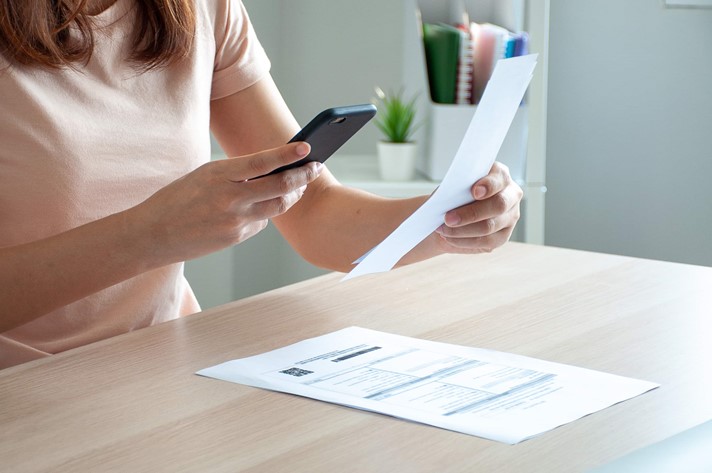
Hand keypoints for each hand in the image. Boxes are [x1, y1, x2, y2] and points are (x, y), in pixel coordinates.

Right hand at [128, 142, 322, 264]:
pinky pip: (261, 222)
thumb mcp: (204, 175)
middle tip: (315, 168)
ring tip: (299, 186)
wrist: (153, 234)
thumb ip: (237, 174)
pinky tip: (261, 207)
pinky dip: (265, 212)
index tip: (307, 148)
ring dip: (292, 195)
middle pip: (280, 187)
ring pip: (278, 207)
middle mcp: (230, 198)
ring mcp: (235, 221)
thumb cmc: (177, 199)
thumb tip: (272, 173)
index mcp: (219, 174)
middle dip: (303, 177)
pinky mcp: (236, 237)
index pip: (263, 162)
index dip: (288, 155)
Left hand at [434, 162, 522, 253]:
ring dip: (463, 230)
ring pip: (490, 226)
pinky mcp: (504, 236)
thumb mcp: (454, 186)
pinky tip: (450, 238)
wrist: (453, 214)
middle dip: (471, 213)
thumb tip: (449, 197)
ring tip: (444, 230)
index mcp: (500, 176)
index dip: (489, 185)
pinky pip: (486, 242)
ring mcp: (510, 217)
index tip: (474, 192)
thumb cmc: (455, 195)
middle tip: (448, 218)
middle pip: (499, 205)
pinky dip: (464, 241)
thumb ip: (456, 188)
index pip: (500, 178)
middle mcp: (511, 195)